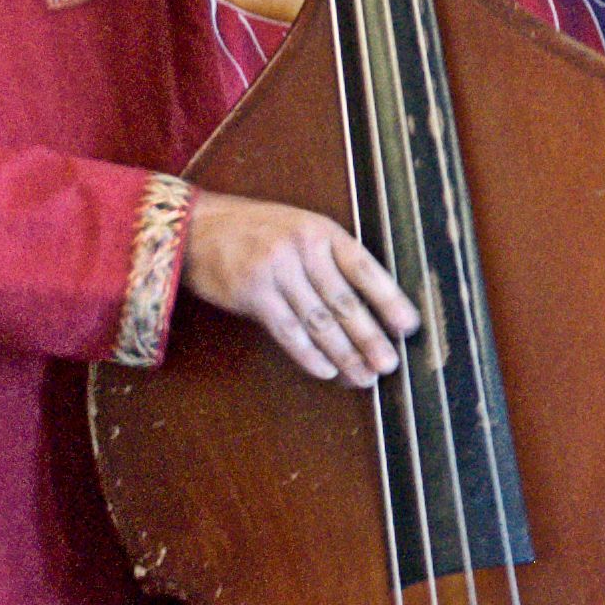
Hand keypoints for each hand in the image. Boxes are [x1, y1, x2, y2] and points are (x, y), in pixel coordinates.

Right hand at [182, 191, 418, 385]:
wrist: (196, 228)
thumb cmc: (255, 231)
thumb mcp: (298, 229)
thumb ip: (330, 259)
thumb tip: (368, 306)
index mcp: (321, 230)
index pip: (364, 269)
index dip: (389, 299)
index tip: (408, 327)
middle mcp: (301, 248)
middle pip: (344, 302)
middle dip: (370, 338)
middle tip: (389, 364)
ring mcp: (275, 271)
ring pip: (318, 322)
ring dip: (344, 354)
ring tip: (363, 376)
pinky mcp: (251, 293)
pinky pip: (288, 331)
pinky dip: (309, 355)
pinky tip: (327, 371)